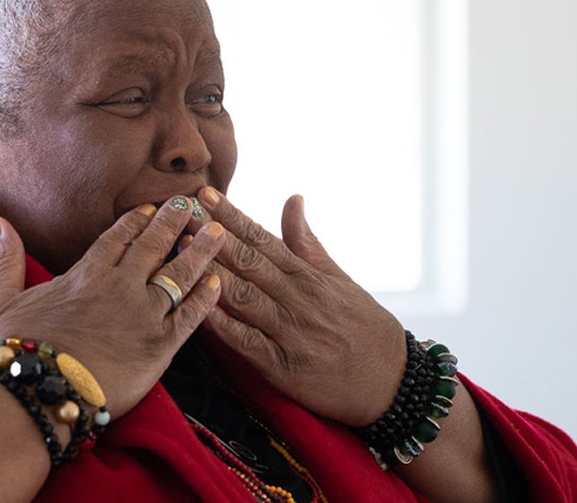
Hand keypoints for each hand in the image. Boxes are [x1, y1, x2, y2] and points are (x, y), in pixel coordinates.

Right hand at [0, 197, 224, 417]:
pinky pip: (191, 316)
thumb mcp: (2, 298)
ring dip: (200, 251)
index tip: (151, 208)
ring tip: (217, 231)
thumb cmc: (17, 348)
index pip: (118, 238)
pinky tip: (218, 282)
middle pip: (154, 246)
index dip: (136, 222)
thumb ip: (5, 259)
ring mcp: (144, 314)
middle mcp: (120, 286)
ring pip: (179, 274)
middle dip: (174, 223)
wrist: (40, 391)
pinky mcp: (161, 346)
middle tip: (192, 204)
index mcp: (86, 273)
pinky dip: (206, 297)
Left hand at [193, 188, 404, 426]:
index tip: (205, 195)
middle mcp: (298, 299)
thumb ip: (307, 242)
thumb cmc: (365, 327)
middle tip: (182, 213)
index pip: (263, 239)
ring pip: (245, 297)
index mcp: (308, 276)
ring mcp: (291, 333)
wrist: (395, 382)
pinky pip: (248, 343)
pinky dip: (224, 326)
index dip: (232, 216)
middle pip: (249, 262)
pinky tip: (200, 309)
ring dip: (212, 272)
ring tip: (183, 251)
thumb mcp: (339, 278)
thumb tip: (293, 198)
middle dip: (213, 236)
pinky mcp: (284, 368)